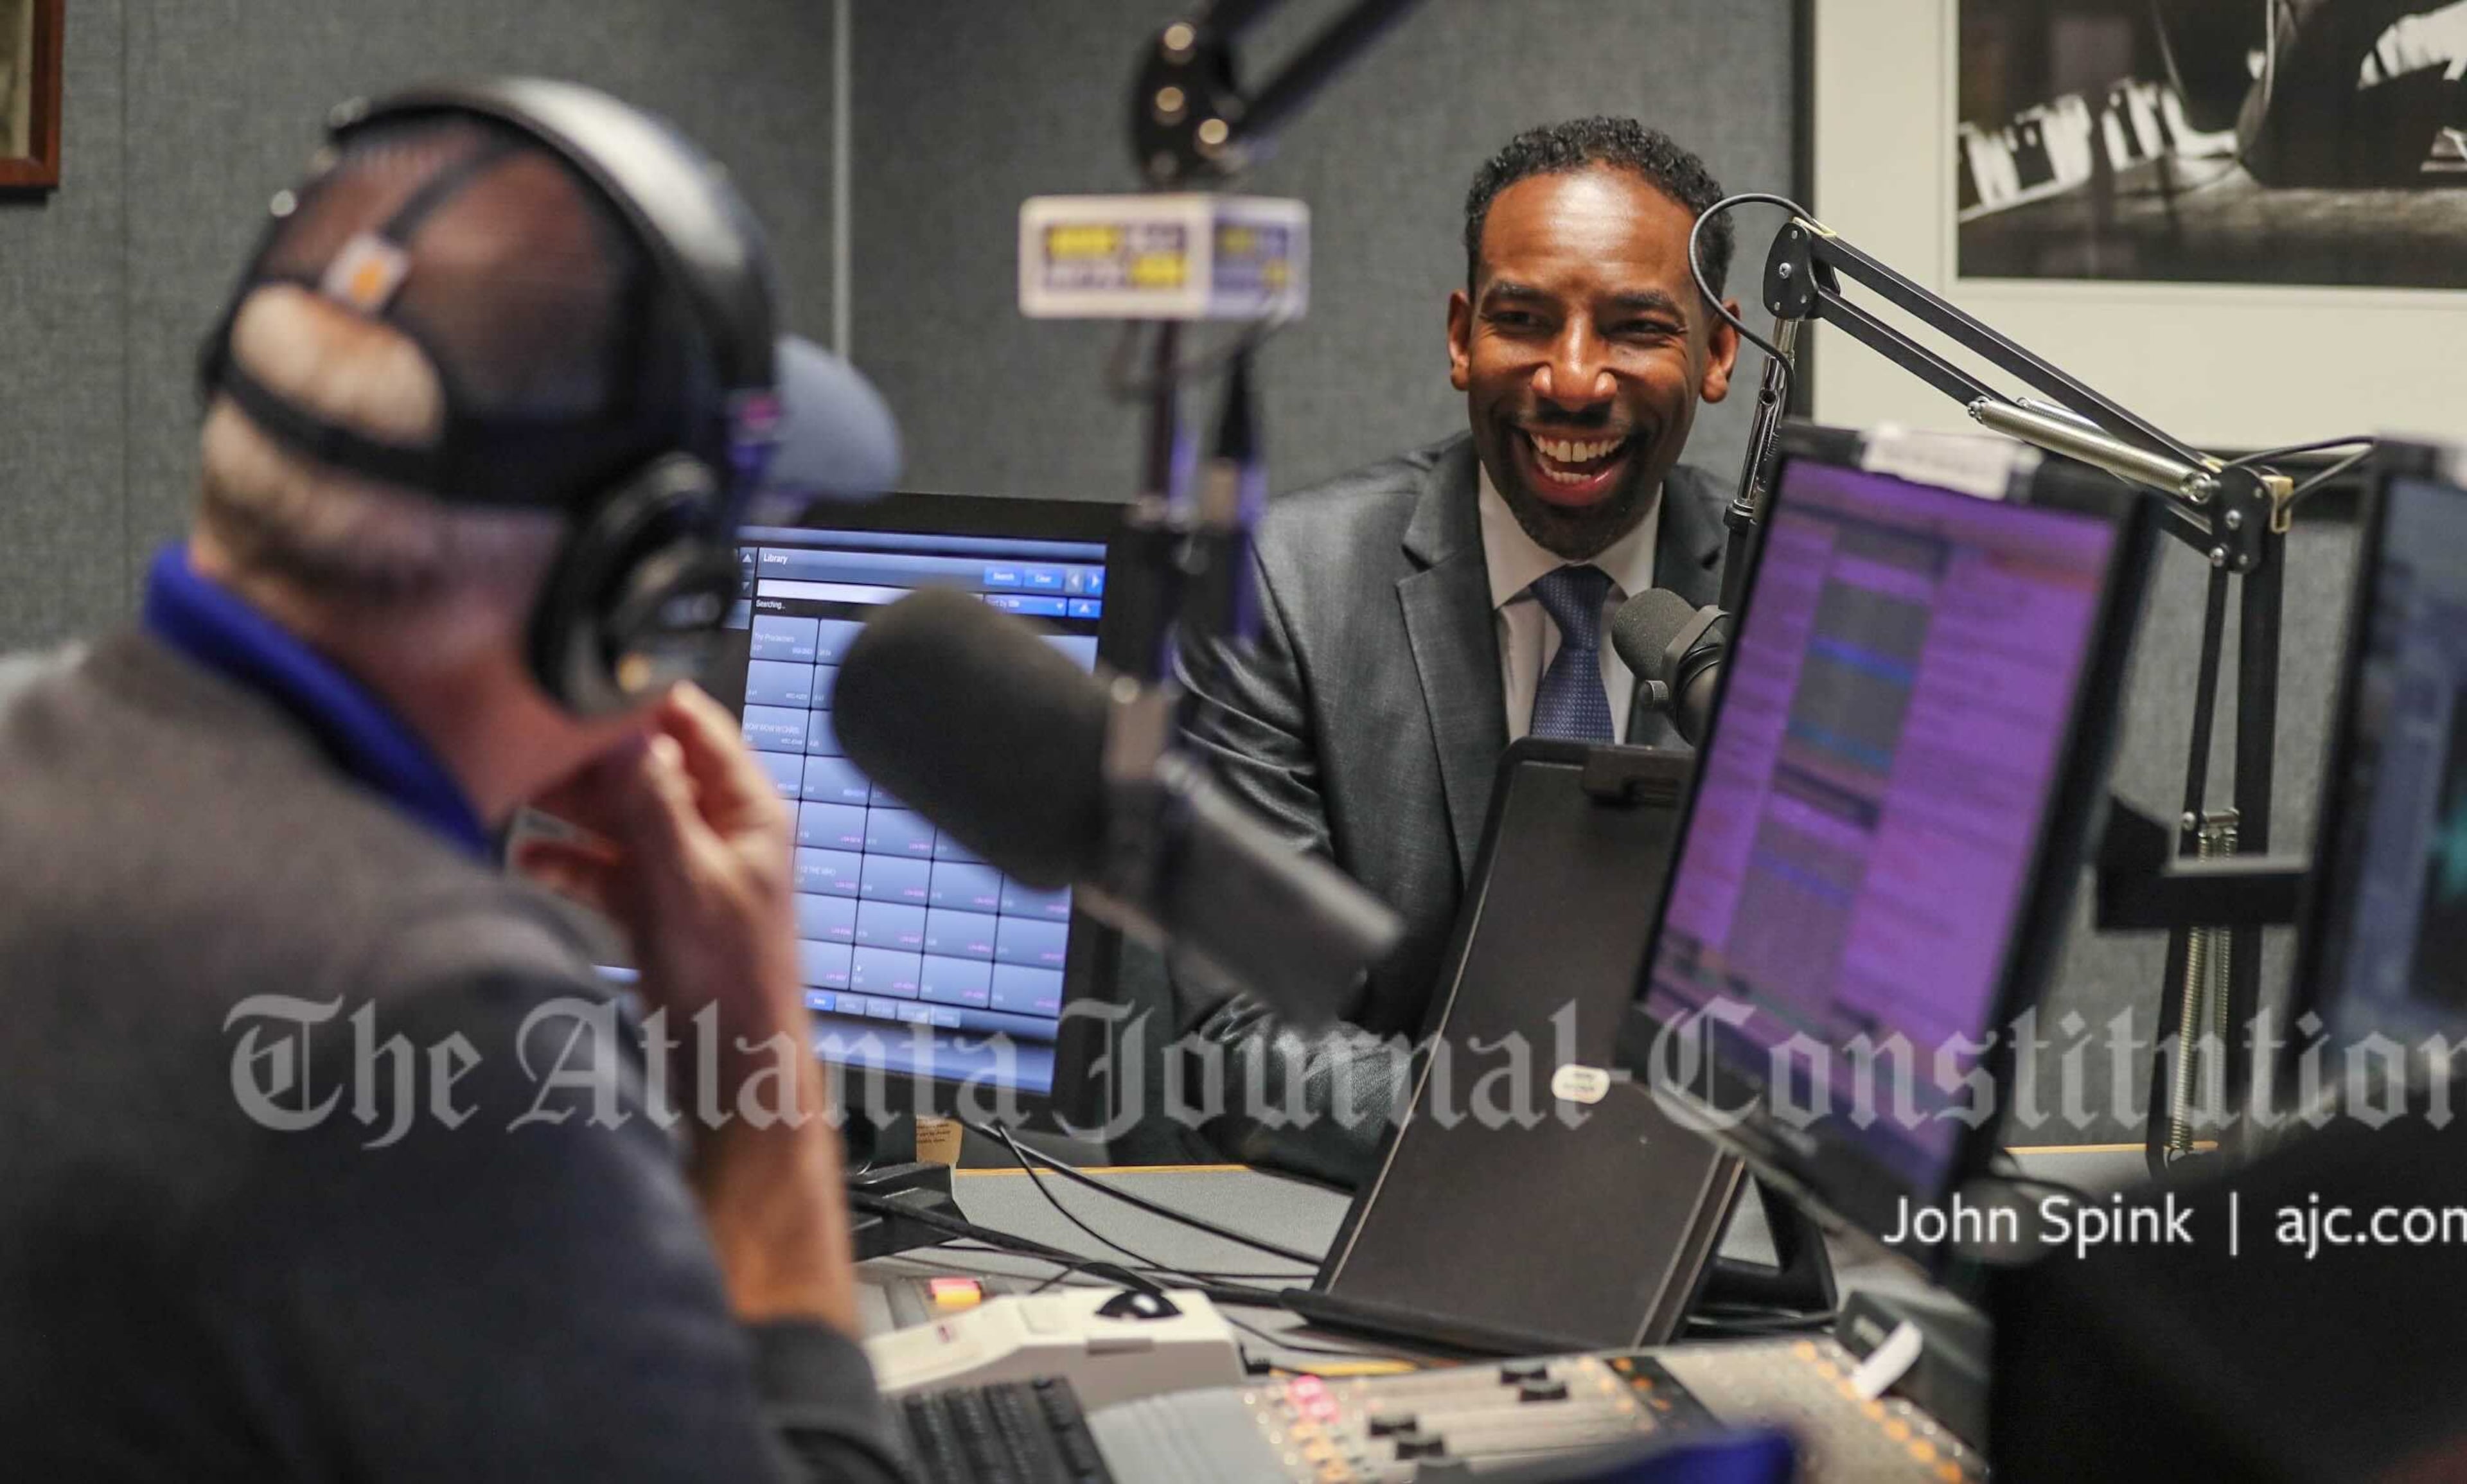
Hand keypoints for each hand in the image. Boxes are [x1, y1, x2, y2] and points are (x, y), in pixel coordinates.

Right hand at [518, 685, 857, 1328]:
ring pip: (618, 815)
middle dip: (587, 758)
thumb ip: (658, 812)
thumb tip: (629, 739)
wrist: (733, 1070)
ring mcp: (681, 866)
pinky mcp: (650, 904)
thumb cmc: (734, 982)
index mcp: (747, 811)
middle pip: (645, 767)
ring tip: (512, 793)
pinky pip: (603, 866)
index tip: (578, 685)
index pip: (695, 726)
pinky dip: (567, 860)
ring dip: (569, 807)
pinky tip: (526, 858)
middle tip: (524, 744)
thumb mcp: (690, 885)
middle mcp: (715, 829)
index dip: (639, 701)